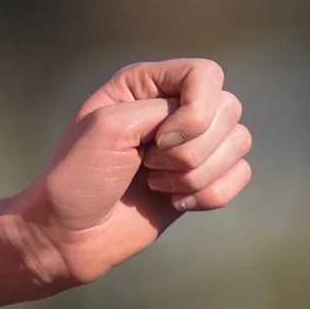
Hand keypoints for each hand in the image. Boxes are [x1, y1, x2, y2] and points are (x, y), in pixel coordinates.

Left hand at [0, 58, 250, 288]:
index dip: (195, 110)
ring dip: (195, 175)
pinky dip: (209, 195)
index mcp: (147, 83)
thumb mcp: (107, 127)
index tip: (158, 139)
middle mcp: (174, 107)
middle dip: (190, 149)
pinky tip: (173, 201)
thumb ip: (160, 109)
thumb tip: (205, 123)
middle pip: (228, 108)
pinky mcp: (203, 178)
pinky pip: (240, 176)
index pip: (205, 74)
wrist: (69, 234)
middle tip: (147, 164)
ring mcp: (192, 143)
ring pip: (239, 143)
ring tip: (154, 183)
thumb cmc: (78, 177)